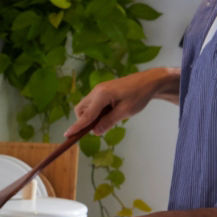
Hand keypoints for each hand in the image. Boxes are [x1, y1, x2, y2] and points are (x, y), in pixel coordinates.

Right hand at [64, 68, 179, 136]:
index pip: (86, 115)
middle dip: (84, 121)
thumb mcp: (125, 112)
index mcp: (102, 95)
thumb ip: (108, 122)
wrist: (148, 81)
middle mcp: (96, 91)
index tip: (67, 135)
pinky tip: (111, 112)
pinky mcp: (102, 90)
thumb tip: (95, 132)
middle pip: (81, 110)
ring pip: (86, 107)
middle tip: (99, 128)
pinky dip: (97, 111)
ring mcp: (99, 89)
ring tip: (110, 118)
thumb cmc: (139, 95)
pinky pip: (93, 103)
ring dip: (91, 116)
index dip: (77, 126)